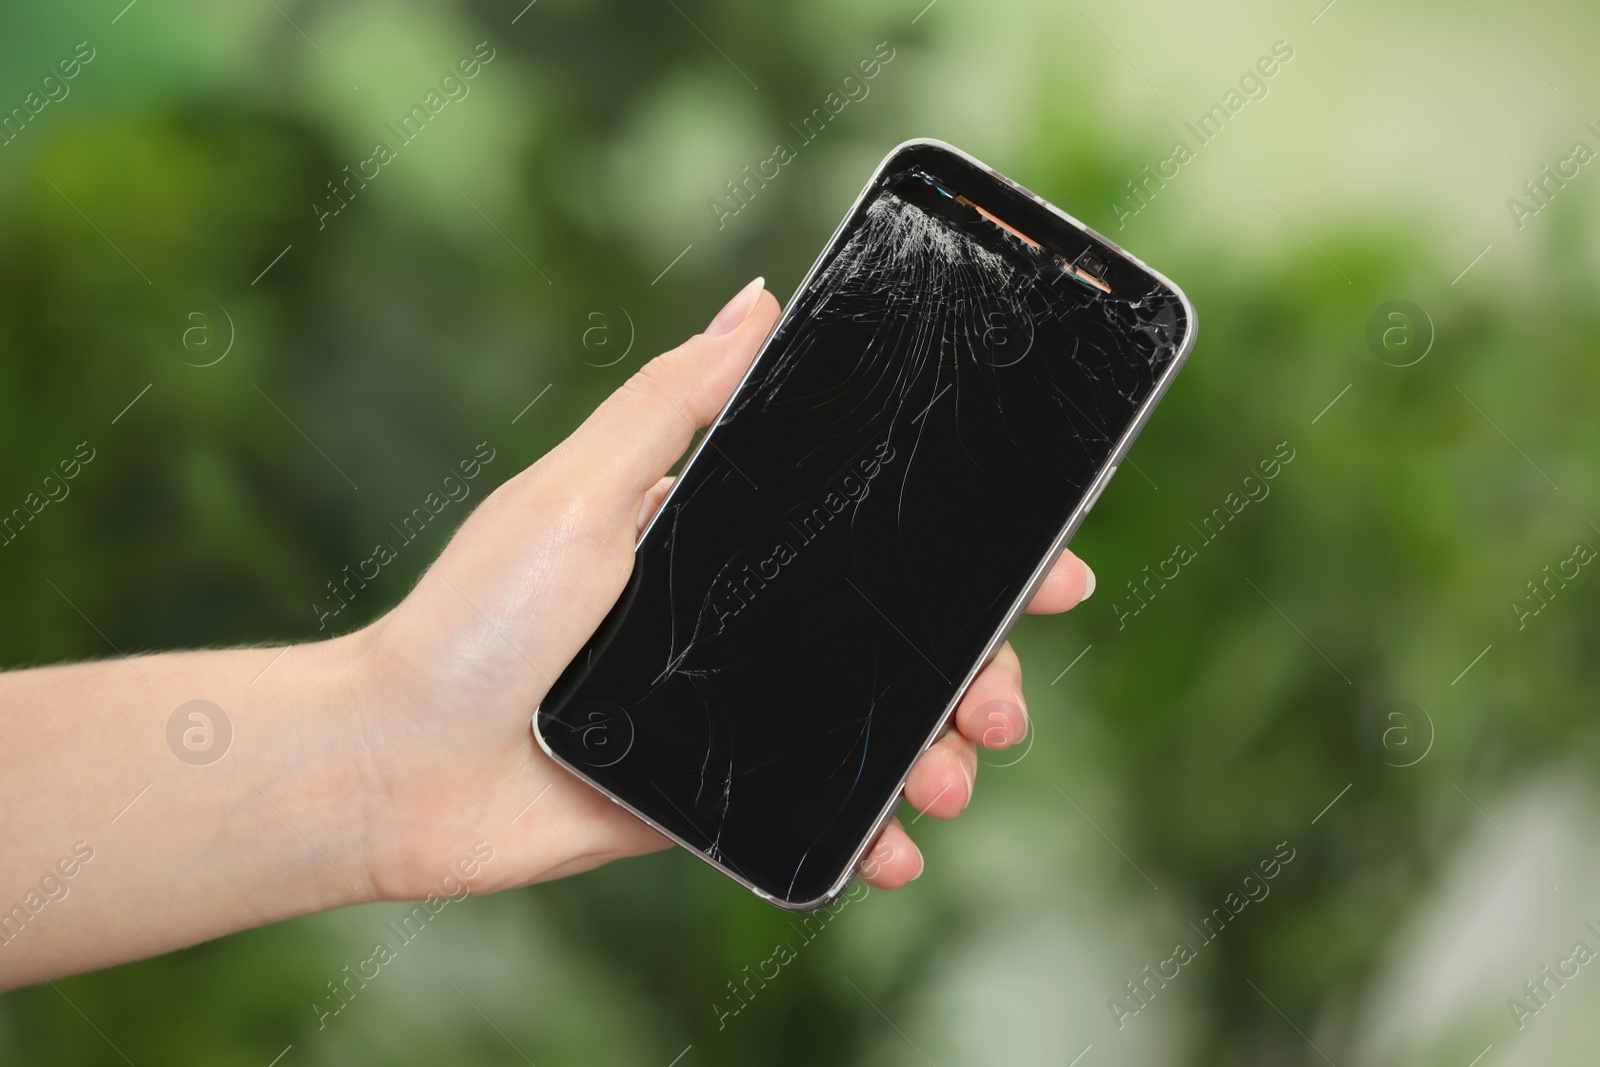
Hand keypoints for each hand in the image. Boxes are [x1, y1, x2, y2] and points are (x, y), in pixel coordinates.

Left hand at [345, 277, 1097, 899]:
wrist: (398, 763)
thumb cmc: (477, 617)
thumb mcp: (580, 490)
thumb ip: (672, 401)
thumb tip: (757, 299)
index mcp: (723, 541)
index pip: (869, 535)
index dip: (967, 548)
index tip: (1048, 567)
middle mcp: (742, 623)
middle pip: (895, 639)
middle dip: (974, 667)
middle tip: (1000, 702)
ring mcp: (734, 713)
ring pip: (875, 729)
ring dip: (937, 754)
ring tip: (949, 779)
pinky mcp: (714, 797)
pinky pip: (816, 813)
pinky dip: (871, 833)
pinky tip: (897, 848)